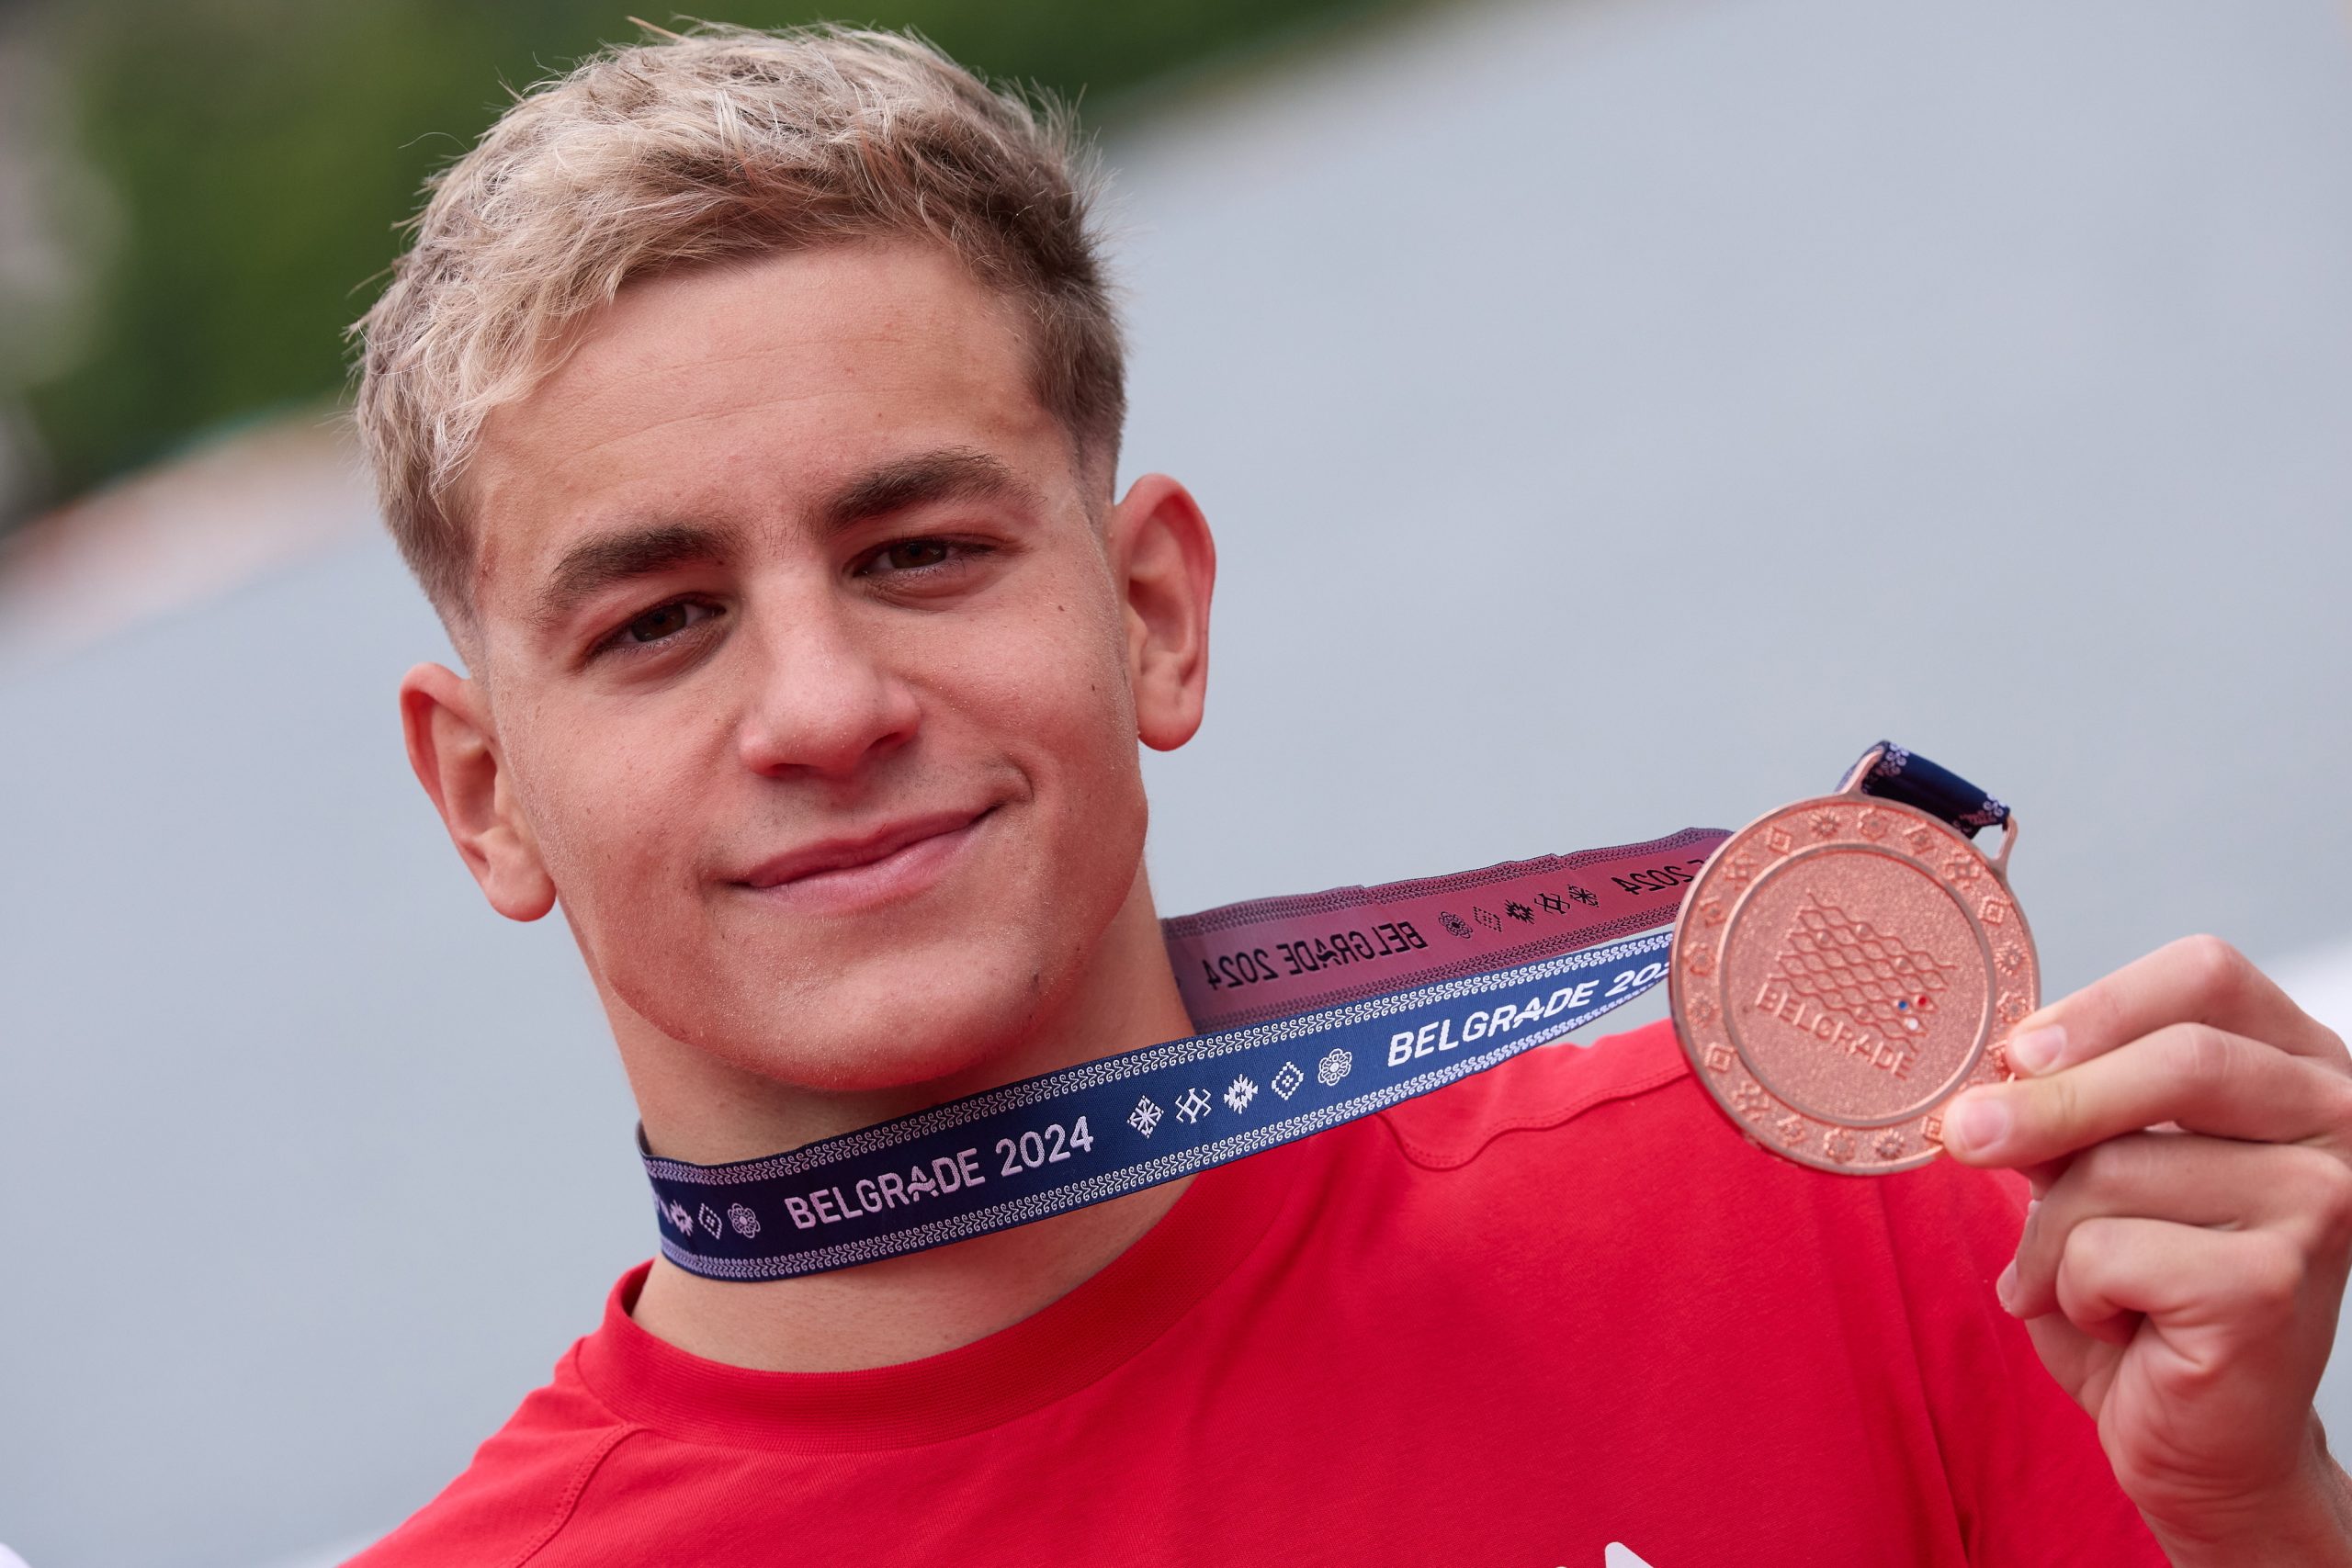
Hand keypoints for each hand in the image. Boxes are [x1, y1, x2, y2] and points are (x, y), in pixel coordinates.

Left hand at [1941, 935, 2351, 1563]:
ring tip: (2070, 1280)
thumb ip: (2073, 1105)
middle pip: (2176, 1060)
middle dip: (2045, 1101)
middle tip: (1961, 1136)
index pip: (2207, 977)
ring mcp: (2323, 1202)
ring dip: (2050, 1233)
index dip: (2100, 1004)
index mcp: (2300, 1068)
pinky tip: (2115, 1323)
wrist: (2203, 1441)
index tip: (2016, 1053)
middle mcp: (2337, 1121)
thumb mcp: (2104, 1170)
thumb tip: (1994, 1066)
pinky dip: (2071, 1289)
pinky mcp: (2275, 1281)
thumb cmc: (2147, 1294)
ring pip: (2118, 1165)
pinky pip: (2107, 1250)